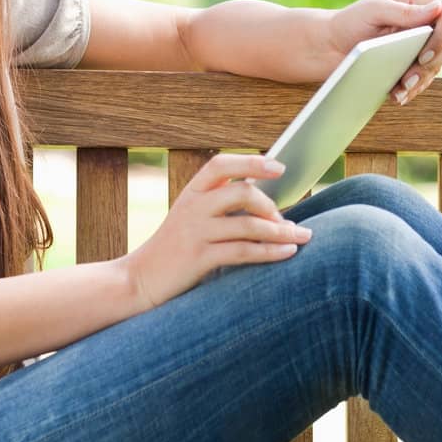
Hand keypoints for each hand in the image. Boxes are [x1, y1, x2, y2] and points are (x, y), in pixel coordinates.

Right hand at [122, 153, 312, 311]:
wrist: (139, 279)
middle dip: (270, 204)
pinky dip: (270, 252)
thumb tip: (263, 197)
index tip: (279, 167)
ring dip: (280, 231)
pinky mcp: (199, 258)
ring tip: (302, 236)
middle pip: (240, 192)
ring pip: (247, 225)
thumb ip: (217, 203)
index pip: (220, 165)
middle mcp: (192, 208)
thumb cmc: (173, 248)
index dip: (251, 162)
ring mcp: (195, 233)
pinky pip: (243, 251)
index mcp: (191, 192)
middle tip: (285, 219)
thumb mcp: (189, 216)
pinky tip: (287, 252)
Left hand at [324, 0, 441, 105]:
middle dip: (430, 66)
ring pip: (437, 68)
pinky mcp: (415, 67)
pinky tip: (397, 95)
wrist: (332, 46)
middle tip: (407, 79)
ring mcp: (424, 47)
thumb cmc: (352, 21)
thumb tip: (438, 7)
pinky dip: (411, 90)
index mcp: (423, 4)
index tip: (424, 55)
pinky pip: (423, 82)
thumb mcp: (374, 9)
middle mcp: (429, 25)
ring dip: (419, 81)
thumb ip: (405, 10)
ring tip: (398, 91)